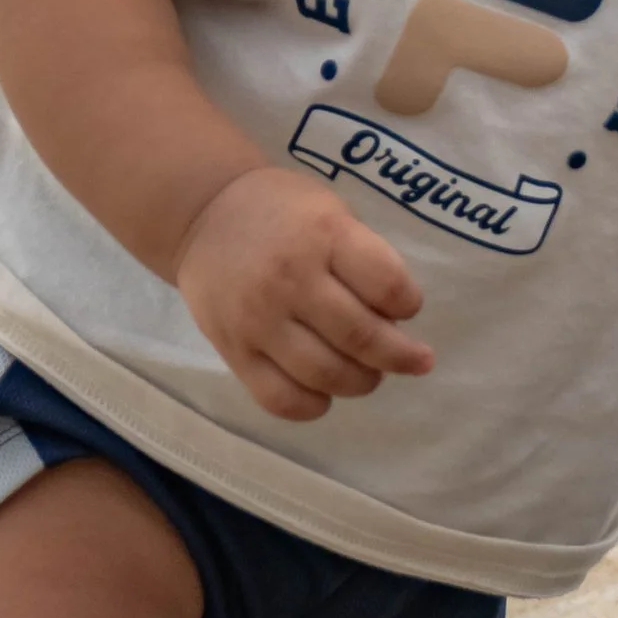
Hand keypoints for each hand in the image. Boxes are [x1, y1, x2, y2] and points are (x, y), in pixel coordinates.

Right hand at [175, 169, 433, 421]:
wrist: (203, 214)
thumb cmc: (281, 212)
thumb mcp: (331, 211)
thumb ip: (363, 258)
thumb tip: (394, 321)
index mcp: (324, 236)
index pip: (387, 285)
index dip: (409, 304)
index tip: (407, 307)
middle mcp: (291, 279)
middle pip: (361, 338)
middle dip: (400, 357)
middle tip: (413, 360)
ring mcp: (258, 320)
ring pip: (325, 375)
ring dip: (361, 382)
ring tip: (368, 374)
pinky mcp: (233, 350)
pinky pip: (280, 399)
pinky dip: (313, 406)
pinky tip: (324, 392)